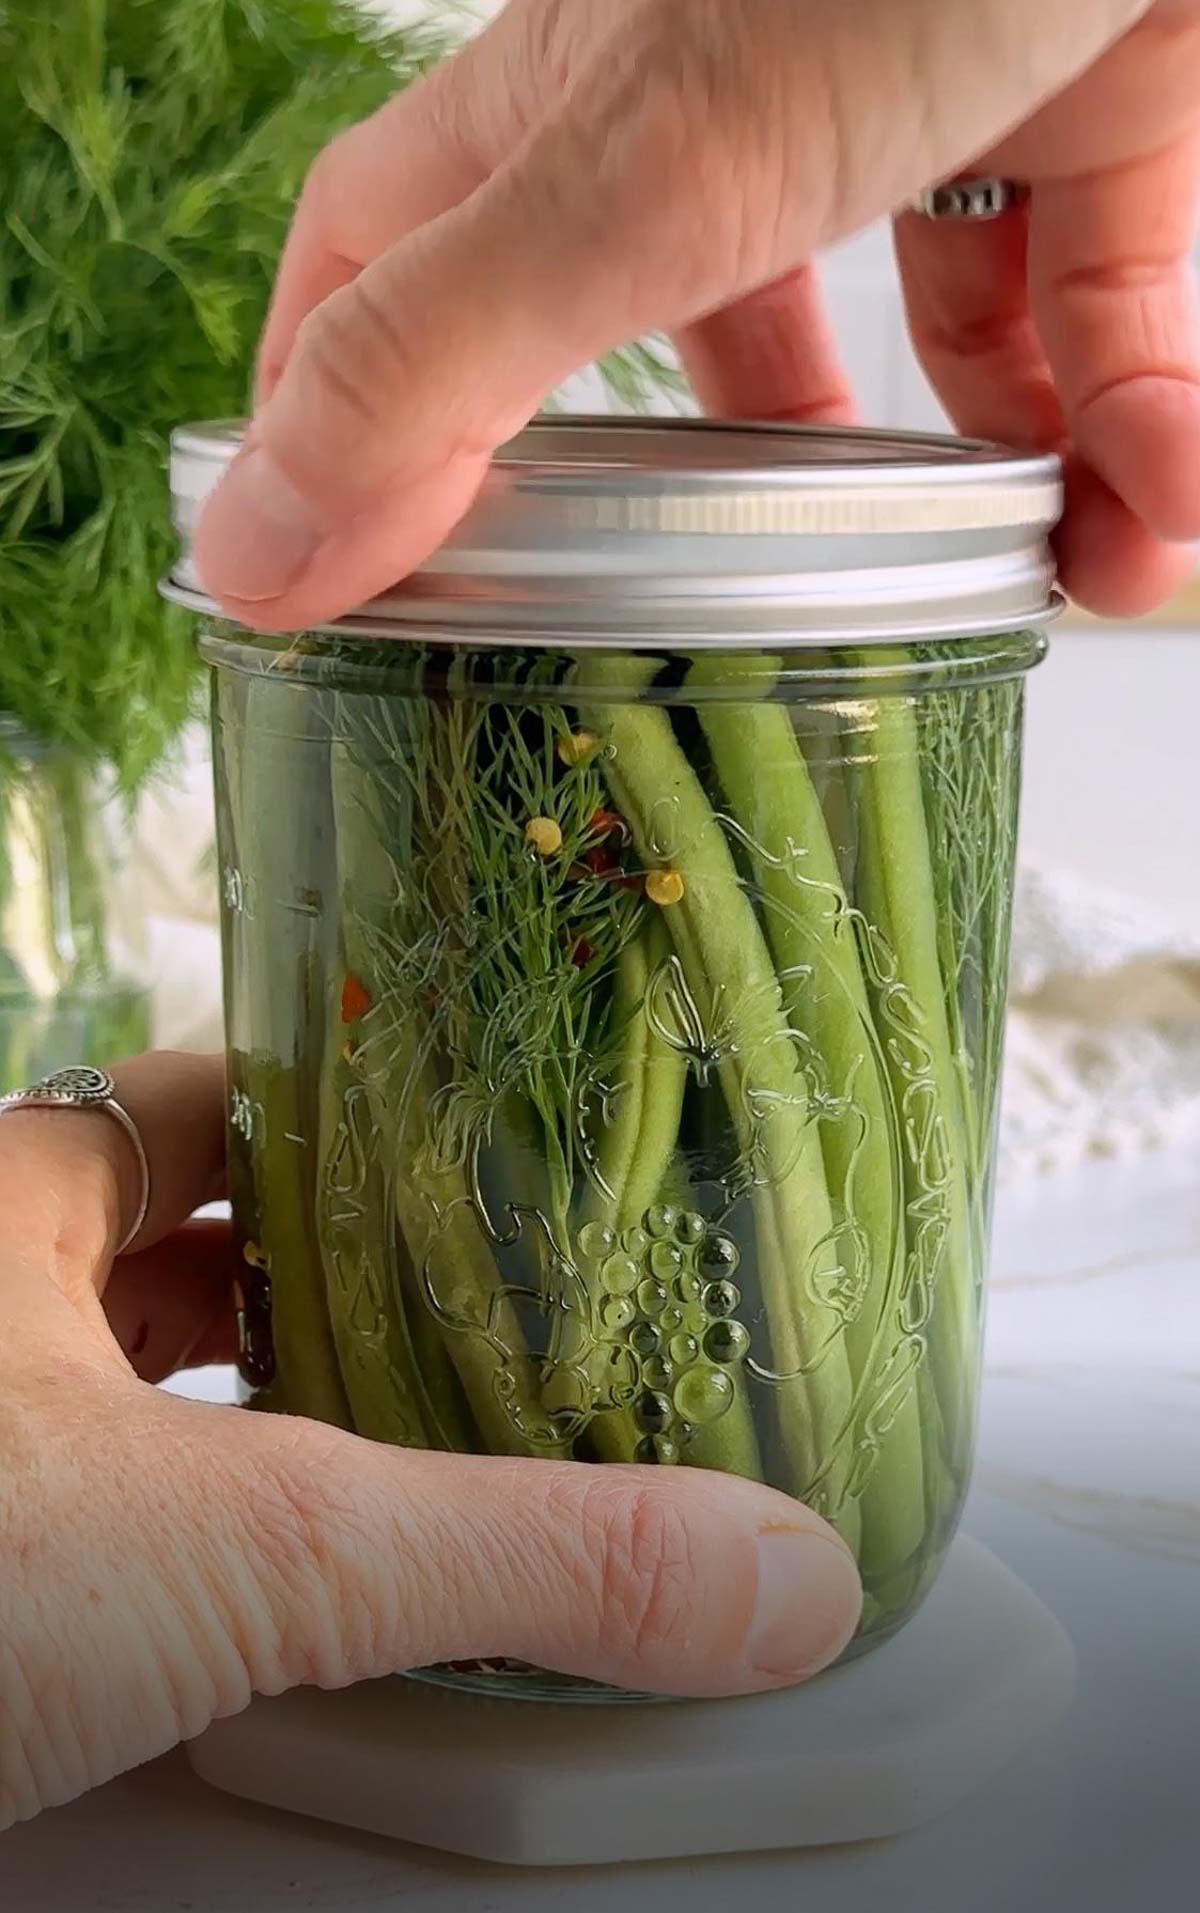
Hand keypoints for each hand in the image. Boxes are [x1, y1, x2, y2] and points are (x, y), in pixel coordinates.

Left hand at [0, 1052, 859, 1828]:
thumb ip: (517, 1556)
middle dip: (336, 1278)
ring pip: (119, 1385)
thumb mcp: (242, 1549)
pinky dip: (172, 1538)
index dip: (354, 1110)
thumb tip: (772, 1574)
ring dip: (249, 1415)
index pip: (214, 1096)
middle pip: (177, 1241)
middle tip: (491, 1309)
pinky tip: (248, 1598)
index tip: (485, 1137)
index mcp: (14, 1196)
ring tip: (410, 1444)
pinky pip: (78, 1515)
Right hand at [194, 0, 1199, 625]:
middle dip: (712, 490)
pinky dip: (1140, 426)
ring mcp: (925, 106)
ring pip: (923, 338)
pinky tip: (1155, 509)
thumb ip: (444, 370)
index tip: (346, 564)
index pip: (396, 262)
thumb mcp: (630, 174)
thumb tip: (258, 554)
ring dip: (993, 486)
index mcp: (572, 114)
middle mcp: (733, 110)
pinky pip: (1102, 307)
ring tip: (1053, 574)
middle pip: (673, 327)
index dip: (352, 411)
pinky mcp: (1097, 109)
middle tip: (722, 614)